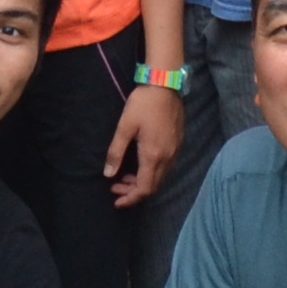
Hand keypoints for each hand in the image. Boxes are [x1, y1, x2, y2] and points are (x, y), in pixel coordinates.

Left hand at [108, 80, 184, 205]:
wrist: (165, 85)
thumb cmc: (143, 104)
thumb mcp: (124, 126)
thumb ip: (116, 152)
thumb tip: (108, 174)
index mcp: (153, 155)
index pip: (144, 188)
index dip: (130, 199)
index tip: (116, 201)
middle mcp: (167, 158)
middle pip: (153, 187)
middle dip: (134, 192)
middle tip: (115, 189)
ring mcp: (175, 151)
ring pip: (160, 178)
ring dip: (143, 183)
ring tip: (124, 178)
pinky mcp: (178, 144)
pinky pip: (165, 168)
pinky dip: (151, 173)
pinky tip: (140, 165)